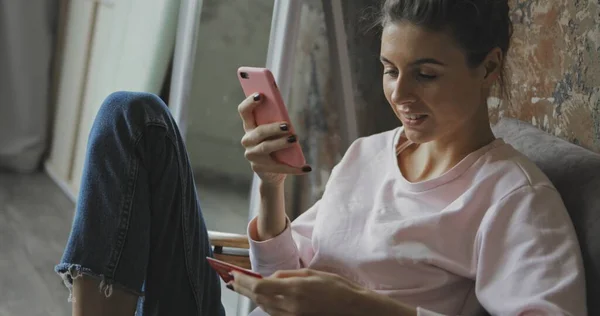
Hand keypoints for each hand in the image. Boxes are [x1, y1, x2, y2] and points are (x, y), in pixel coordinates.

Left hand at [229, 268, 371, 315]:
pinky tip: (262, 297)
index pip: (259, 287)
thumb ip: (287, 275)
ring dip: (252, 296)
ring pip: (264, 307)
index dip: (242, 281)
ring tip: (242, 286)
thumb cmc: (335, 286)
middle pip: (258, 298)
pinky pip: (274, 313)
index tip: (233, 274)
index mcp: (294, 290)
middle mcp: (290, 306)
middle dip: (242, 288)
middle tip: (231, 280)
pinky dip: (265, 304)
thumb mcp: (310, 273)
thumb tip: (269, 278)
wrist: (352, 307)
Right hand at [238, 93, 310, 185]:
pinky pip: (278, 167)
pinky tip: (307, 168)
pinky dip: (294, 168)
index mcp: (250, 126)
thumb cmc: (275, 146)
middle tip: (287, 126)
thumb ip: (277, 123)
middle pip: (259, 131)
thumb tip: (286, 119)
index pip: (244, 111)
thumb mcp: (275, 132)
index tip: (261, 95)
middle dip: (273, 128)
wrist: (270, 172)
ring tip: (294, 139)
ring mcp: (252, 155)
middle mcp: (247, 140)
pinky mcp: (259, 168)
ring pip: (266, 147)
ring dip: (281, 143)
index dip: (250, 102)